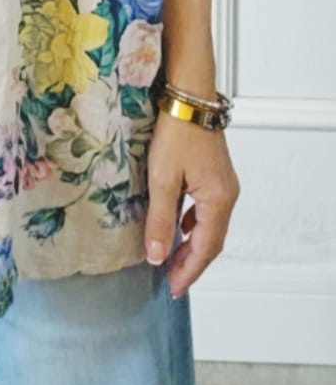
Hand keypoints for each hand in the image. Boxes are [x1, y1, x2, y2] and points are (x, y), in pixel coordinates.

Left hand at [144, 108, 240, 298]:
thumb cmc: (176, 132)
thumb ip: (161, 220)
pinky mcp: (215, 174)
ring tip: (171, 258)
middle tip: (171, 280)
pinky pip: (207, 209)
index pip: (205, 249)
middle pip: (211, 241)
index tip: (172, 289)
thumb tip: (157, 258)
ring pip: (210, 226)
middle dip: (191, 262)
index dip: (188, 271)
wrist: (189, 95)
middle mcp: (227, 196)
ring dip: (192, 244)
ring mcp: (223, 184)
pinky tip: (179, 224)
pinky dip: (193, 224)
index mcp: (218, 201)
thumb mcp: (162, 178)